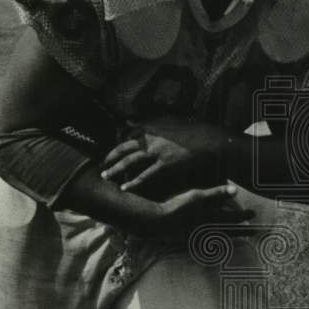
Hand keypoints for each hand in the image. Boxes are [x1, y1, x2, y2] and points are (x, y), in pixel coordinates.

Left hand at [100, 117, 223, 192]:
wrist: (206, 139)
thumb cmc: (189, 129)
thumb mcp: (166, 119)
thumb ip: (146, 122)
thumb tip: (128, 120)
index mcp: (150, 126)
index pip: (126, 134)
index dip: (117, 143)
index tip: (111, 151)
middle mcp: (150, 138)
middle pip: (123, 148)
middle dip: (110, 157)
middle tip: (101, 165)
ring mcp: (157, 152)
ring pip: (130, 161)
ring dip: (116, 170)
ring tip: (106, 176)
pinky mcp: (165, 165)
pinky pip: (145, 176)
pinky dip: (133, 182)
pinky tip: (125, 188)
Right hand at [138, 184, 253, 240]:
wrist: (156, 223)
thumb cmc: (177, 206)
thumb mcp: (197, 196)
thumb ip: (216, 194)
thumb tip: (235, 190)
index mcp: (211, 219)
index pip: (232, 217)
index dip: (244, 215)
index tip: (254, 214)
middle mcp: (207, 230)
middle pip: (229, 231)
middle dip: (242, 231)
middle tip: (254, 232)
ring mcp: (198, 237)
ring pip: (218, 238)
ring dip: (230, 236)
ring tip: (238, 236)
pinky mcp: (188, 240)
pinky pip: (206, 243)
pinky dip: (214, 242)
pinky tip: (215, 241)